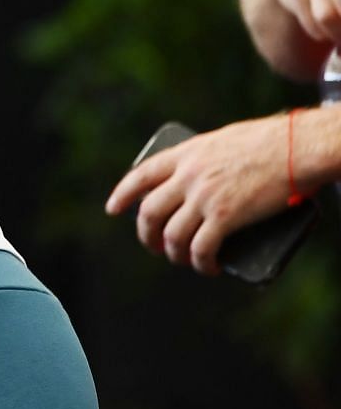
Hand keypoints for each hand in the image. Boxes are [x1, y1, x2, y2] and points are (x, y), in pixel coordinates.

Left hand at [104, 114, 292, 274]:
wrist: (296, 147)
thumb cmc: (270, 141)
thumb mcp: (223, 141)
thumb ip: (207, 158)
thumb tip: (207, 178)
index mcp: (185, 154)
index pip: (141, 175)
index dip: (123, 194)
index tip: (113, 209)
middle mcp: (187, 175)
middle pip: (150, 211)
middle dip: (146, 234)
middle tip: (154, 246)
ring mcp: (204, 196)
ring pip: (172, 234)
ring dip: (173, 253)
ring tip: (182, 260)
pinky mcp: (225, 216)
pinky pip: (202, 247)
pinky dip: (201, 262)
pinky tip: (207, 267)